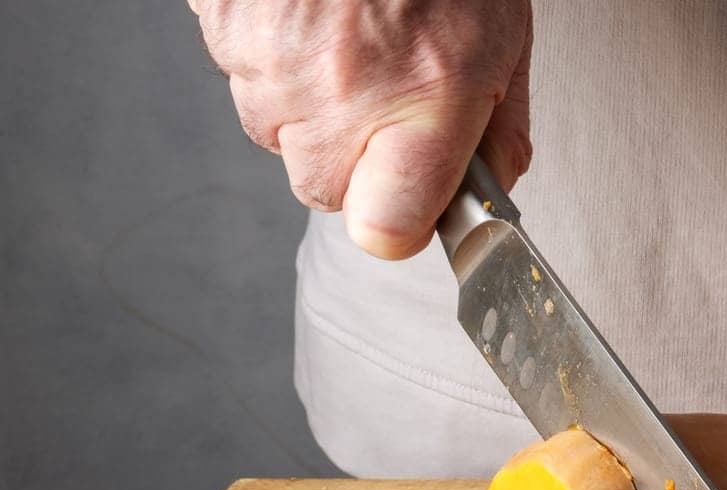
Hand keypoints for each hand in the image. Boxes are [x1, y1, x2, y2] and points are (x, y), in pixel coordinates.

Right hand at [192, 0, 532, 258]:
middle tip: (383, 88)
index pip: (385, 230)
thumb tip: (490, 195)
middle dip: (352, 155)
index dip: (397, 221)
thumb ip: (501, 132)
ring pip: (274, 128)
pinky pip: (238, 68)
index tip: (408, 203)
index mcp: (424, 99)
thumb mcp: (504, 42)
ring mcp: (269, 55)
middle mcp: (341, 88)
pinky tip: (310, 9)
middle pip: (322, 186)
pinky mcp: (222, 18)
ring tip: (347, 31)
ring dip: (307, 99)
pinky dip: (269, 48)